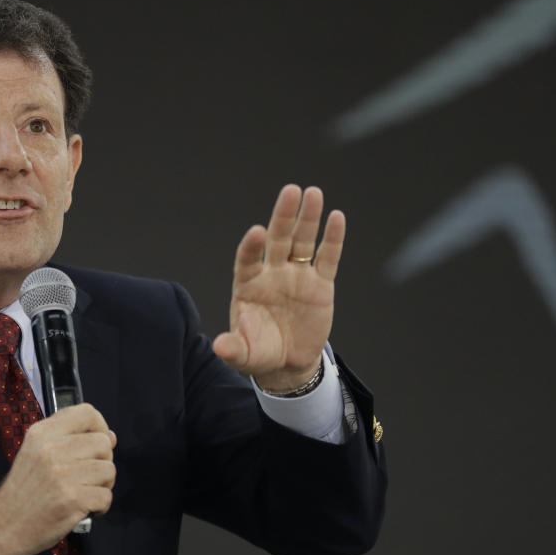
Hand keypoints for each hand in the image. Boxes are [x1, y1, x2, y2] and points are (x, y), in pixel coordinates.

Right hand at [0, 403, 116, 554]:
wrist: (4, 526)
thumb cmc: (23, 491)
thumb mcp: (36, 453)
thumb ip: (70, 440)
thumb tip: (110, 436)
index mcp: (42, 433)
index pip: (87, 413)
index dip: (100, 427)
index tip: (97, 442)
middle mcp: (52, 449)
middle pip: (103, 443)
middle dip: (103, 461)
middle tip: (89, 476)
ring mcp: (62, 474)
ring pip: (108, 470)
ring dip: (103, 485)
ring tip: (85, 492)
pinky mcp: (72, 499)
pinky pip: (106, 496)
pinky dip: (100, 506)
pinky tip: (84, 508)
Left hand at [212, 185, 344, 391]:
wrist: (288, 362)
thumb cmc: (260, 352)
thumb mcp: (244, 354)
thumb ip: (233, 348)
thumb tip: (220, 348)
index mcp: (248, 284)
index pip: (247, 258)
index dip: (251, 246)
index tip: (256, 232)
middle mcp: (272, 273)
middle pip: (277, 239)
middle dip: (283, 216)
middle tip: (290, 191)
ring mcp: (296, 276)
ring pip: (303, 241)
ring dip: (307, 218)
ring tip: (313, 193)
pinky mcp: (320, 284)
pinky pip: (327, 258)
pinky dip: (332, 239)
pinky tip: (335, 217)